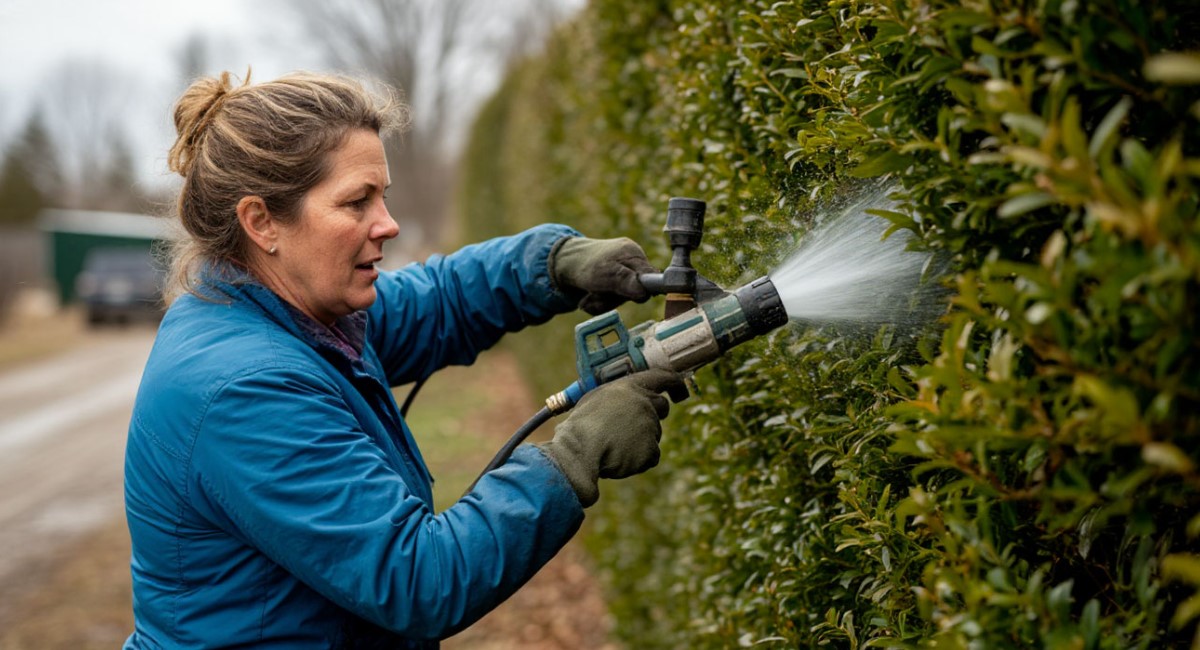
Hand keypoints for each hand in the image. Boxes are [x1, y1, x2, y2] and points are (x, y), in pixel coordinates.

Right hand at [538, 369, 684, 507]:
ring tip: (614, 445)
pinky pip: (651, 455)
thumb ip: (616, 398)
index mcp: (630, 387)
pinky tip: (620, 458)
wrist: (581, 450)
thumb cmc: (581, 424)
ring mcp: (650, 427)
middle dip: (653, 414)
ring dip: (640, 440)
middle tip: (633, 424)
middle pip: (662, 406)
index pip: (661, 377)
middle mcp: (644, 404)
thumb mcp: (595, 399)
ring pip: (653, 434)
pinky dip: (639, 459)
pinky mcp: (650, 450)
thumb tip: (622, 403)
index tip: (677, 383)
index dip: (672, 380)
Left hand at [550, 236, 655, 313]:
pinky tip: (590, 297)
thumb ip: (625, 282)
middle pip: (635, 291)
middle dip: (614, 298)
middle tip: (596, 296)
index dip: (641, 292)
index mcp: (633, 253)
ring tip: (589, 297)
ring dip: (603, 302)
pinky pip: (612, 298)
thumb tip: (644, 292)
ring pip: (621, 297)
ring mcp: (623, 272)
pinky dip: (600, 302)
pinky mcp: (613, 281)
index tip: (631, 298)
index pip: (650, 278)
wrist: (562, 264)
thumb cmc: (584, 267)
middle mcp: (631, 261)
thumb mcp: (604, 274)